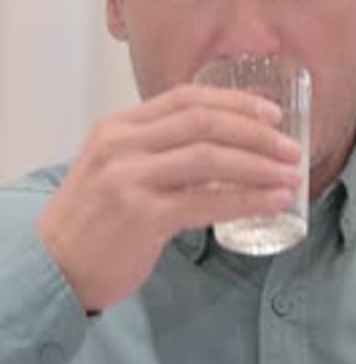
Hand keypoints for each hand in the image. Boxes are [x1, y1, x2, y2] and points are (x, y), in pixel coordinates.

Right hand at [37, 84, 301, 311]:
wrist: (55, 265)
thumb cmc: (94, 220)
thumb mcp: (115, 168)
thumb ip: (156, 152)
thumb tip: (220, 151)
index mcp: (119, 126)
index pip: (186, 98)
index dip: (236, 101)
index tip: (272, 114)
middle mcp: (122, 145)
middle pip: (204, 122)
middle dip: (256, 133)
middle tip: (292, 148)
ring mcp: (130, 178)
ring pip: (210, 158)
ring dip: (259, 165)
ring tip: (292, 175)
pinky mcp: (142, 216)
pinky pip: (206, 203)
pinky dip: (247, 200)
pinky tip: (272, 202)